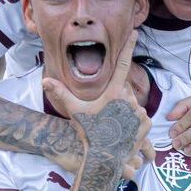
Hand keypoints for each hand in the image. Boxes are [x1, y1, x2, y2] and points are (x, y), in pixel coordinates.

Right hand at [43, 30, 153, 179]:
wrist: (104, 158)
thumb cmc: (89, 134)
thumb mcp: (75, 112)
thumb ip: (62, 94)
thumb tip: (44, 81)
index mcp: (113, 93)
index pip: (122, 63)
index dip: (129, 46)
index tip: (136, 32)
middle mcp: (129, 100)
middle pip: (124, 92)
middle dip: (117, 100)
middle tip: (105, 115)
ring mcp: (140, 112)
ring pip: (132, 106)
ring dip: (125, 113)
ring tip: (113, 126)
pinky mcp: (146, 124)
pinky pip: (141, 118)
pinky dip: (134, 122)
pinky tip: (123, 131)